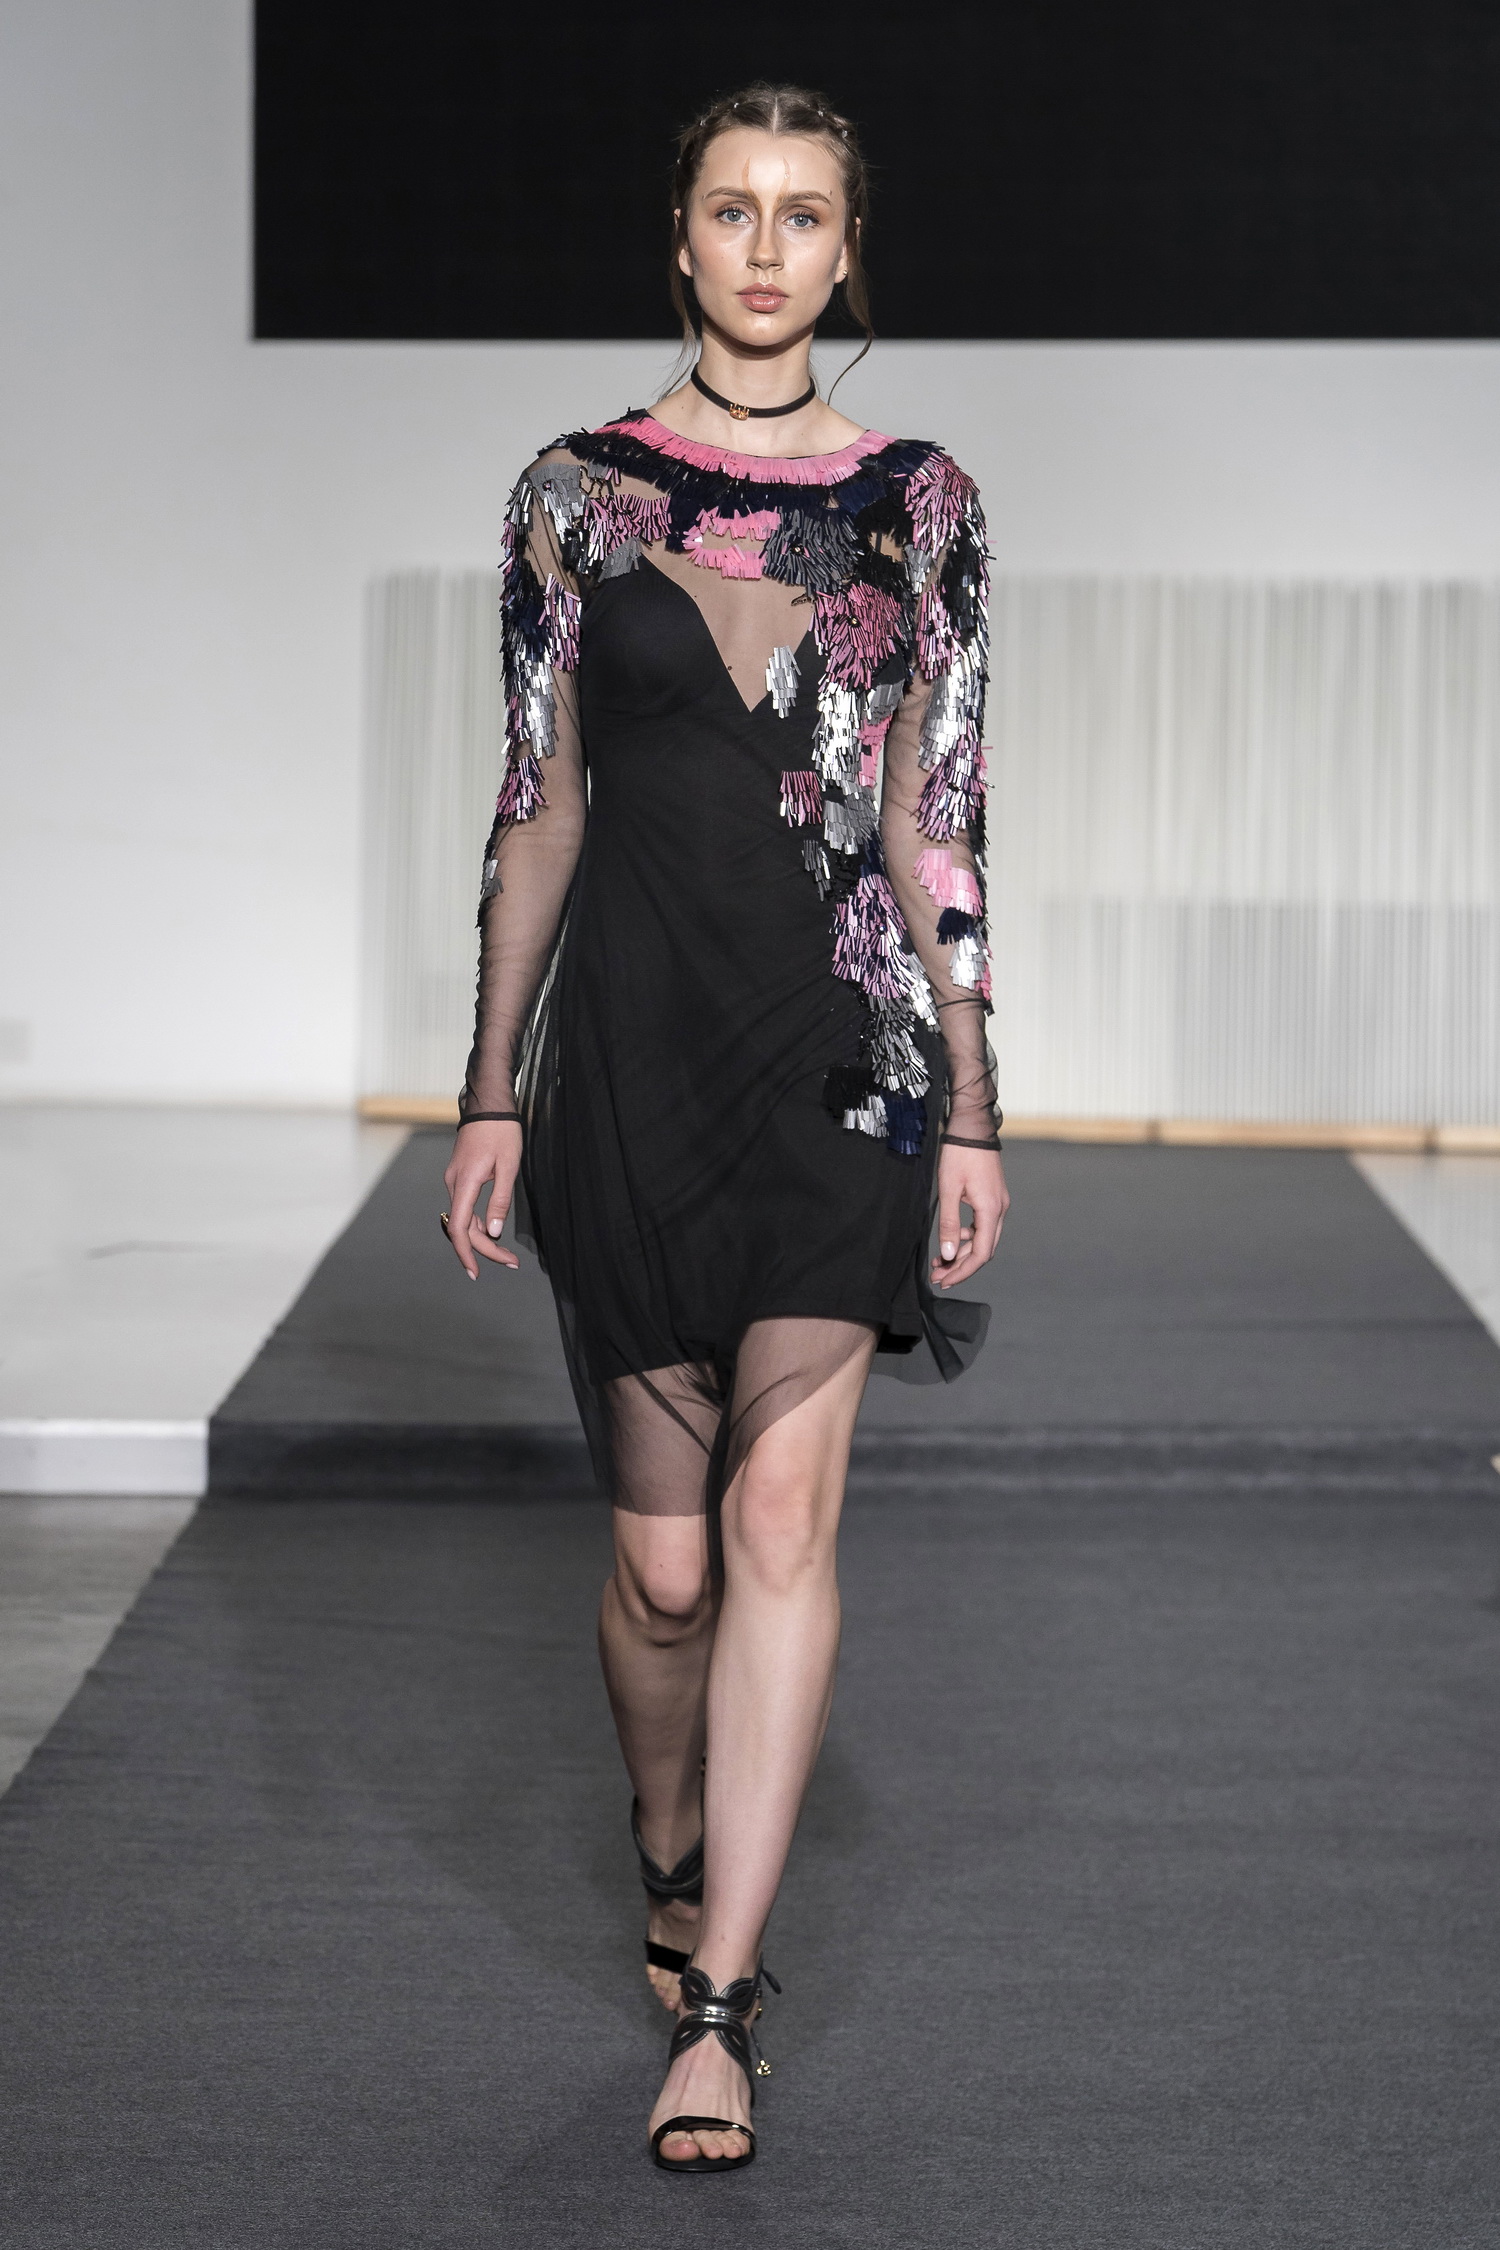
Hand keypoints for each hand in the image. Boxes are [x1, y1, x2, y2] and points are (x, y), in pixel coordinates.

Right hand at [442, 1121, 522, 1278]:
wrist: (489, 1105)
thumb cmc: (502, 1132)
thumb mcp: (509, 1166)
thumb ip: (500, 1201)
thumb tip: (493, 1232)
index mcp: (466, 1183)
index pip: (459, 1228)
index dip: (466, 1253)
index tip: (475, 1272)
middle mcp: (454, 1184)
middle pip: (463, 1227)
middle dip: (485, 1249)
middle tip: (511, 1262)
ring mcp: (455, 1180)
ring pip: (463, 1218)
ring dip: (482, 1237)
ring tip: (507, 1253)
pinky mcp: (460, 1176)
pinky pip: (465, 1207)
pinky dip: (477, 1222)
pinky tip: (492, 1230)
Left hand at [930, 1143, 1007, 1289]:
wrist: (972, 1127)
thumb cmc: (959, 1155)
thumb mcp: (948, 1190)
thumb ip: (948, 1225)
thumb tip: (947, 1255)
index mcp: (990, 1210)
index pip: (980, 1254)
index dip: (962, 1271)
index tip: (944, 1280)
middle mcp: (1000, 1210)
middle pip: (984, 1250)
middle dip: (961, 1265)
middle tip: (938, 1275)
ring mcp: (999, 1203)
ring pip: (984, 1239)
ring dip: (963, 1251)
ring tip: (940, 1259)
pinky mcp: (993, 1197)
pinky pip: (983, 1226)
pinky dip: (968, 1236)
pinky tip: (952, 1236)